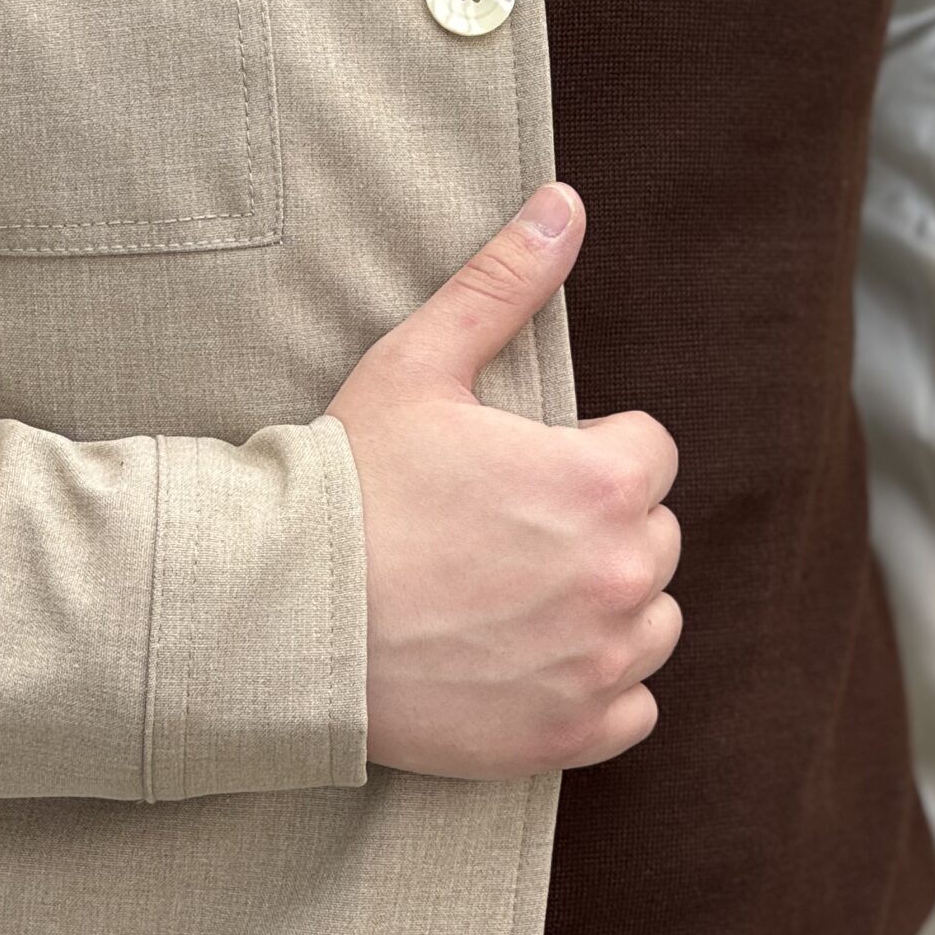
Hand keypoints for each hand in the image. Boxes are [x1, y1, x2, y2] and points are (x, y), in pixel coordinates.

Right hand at [326, 183, 680, 779]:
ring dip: (606, 608)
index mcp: (599, 483)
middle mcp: (620, 576)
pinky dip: (597, 690)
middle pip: (654, 537)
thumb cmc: (347, 488)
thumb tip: (567, 202)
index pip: (648, 453)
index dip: (584, 454)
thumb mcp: (417, 365)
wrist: (280, 619)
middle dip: (597, 529)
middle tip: (504, 534)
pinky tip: (530, 663)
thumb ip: (503, 282)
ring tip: (516, 597)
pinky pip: (634, 708)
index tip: (519, 471)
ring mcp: (598, 663)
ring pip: (652, 622)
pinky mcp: (569, 733)